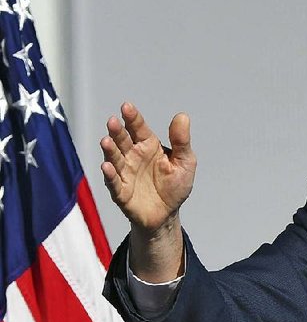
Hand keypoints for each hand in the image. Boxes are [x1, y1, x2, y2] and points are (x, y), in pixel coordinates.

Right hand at [100, 102, 195, 232]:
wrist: (167, 214)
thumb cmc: (174, 186)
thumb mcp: (185, 162)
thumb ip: (181, 141)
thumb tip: (182, 116)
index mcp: (148, 146)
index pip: (138, 128)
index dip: (132, 118)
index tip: (127, 107)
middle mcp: (133, 156)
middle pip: (123, 141)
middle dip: (117, 131)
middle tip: (113, 122)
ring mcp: (125, 173)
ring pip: (115, 158)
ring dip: (110, 150)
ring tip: (106, 141)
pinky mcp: (121, 192)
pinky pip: (114, 183)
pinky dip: (110, 175)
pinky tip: (107, 166)